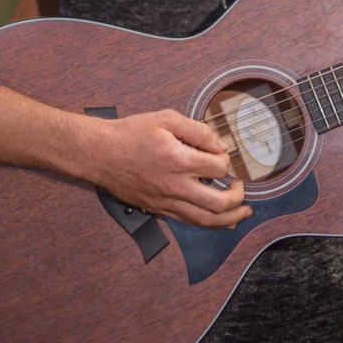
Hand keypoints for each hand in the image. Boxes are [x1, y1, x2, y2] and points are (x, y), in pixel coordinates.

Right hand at [81, 108, 250, 228]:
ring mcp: (166, 202)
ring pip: (206, 220)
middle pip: (219, 203)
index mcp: (178, 160)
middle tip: (241, 187)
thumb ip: (196, 130)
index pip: (218, 167)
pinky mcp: (158, 209)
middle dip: (237, 197)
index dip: (226, 160)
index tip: (222, 153)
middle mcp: (175, 186)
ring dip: (229, 218)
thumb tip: (219, 144)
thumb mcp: (165, 118)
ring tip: (242, 212)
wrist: (100, 153)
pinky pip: (189, 222)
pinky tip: (220, 219)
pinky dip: (209, 223)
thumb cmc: (130, 134)